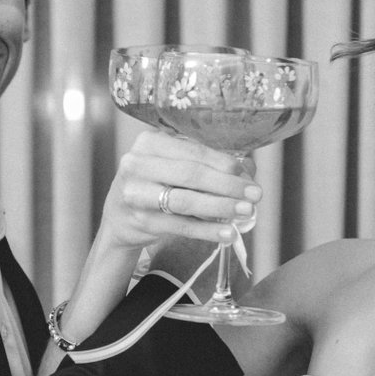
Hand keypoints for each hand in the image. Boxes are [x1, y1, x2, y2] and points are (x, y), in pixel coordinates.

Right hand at [99, 130, 259, 257]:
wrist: (119, 218)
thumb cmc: (155, 186)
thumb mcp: (173, 167)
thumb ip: (205, 165)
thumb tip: (248, 169)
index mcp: (149, 142)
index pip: (194, 151)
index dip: (224, 164)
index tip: (248, 175)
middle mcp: (137, 164)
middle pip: (192, 174)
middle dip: (228, 185)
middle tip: (255, 195)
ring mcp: (136, 194)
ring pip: (186, 201)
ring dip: (221, 207)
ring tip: (246, 212)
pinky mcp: (141, 221)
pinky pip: (180, 226)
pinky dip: (207, 230)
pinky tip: (227, 233)